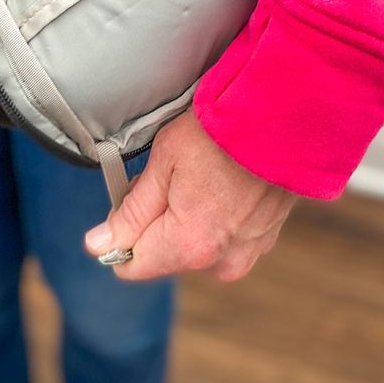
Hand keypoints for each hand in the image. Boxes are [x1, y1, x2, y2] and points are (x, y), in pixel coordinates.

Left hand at [84, 110, 295, 280]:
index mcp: (188, 247)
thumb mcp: (164, 161)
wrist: (284, 116)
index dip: (121, 231)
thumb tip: (98, 244)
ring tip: (201, 171)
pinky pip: (224, 236)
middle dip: (156, 219)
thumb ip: (131, 210)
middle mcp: (219, 262)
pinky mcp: (265, 238)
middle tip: (169, 172)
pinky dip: (216, 213)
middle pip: (164, 254)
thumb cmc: (221, 132)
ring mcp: (247, 252)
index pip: (130, 266)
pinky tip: (224, 178)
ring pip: (194, 244)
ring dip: (187, 216)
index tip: (132, 195)